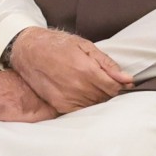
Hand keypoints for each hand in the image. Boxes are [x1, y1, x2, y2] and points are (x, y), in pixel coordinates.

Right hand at [6, 26, 132, 113]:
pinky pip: (80, 111)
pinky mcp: (59, 104)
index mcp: (86, 70)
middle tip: (105, 82)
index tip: (122, 82)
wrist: (28, 51)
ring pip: (94, 105)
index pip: (114, 87)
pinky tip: (83, 94)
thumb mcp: (85, 46)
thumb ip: (107, 64)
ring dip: (98, 98)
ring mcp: (67, 97)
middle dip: (110, 91)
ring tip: (91, 85)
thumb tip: (127, 78)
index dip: (121, 85)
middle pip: (106, 97)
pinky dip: (85, 104)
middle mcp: (78, 86)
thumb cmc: (57, 45)